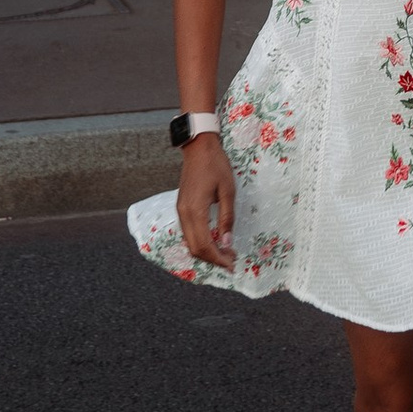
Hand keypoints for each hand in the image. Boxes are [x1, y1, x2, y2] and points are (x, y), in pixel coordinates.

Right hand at [177, 136, 236, 269]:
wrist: (198, 148)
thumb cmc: (216, 165)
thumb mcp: (227, 191)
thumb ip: (226, 218)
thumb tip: (227, 242)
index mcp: (195, 211)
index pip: (205, 245)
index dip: (218, 258)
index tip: (232, 263)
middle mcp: (184, 214)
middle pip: (195, 248)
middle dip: (212, 259)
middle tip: (231, 261)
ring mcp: (181, 211)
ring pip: (190, 242)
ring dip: (206, 252)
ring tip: (224, 253)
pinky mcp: (182, 208)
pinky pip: (188, 233)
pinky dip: (200, 242)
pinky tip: (213, 241)